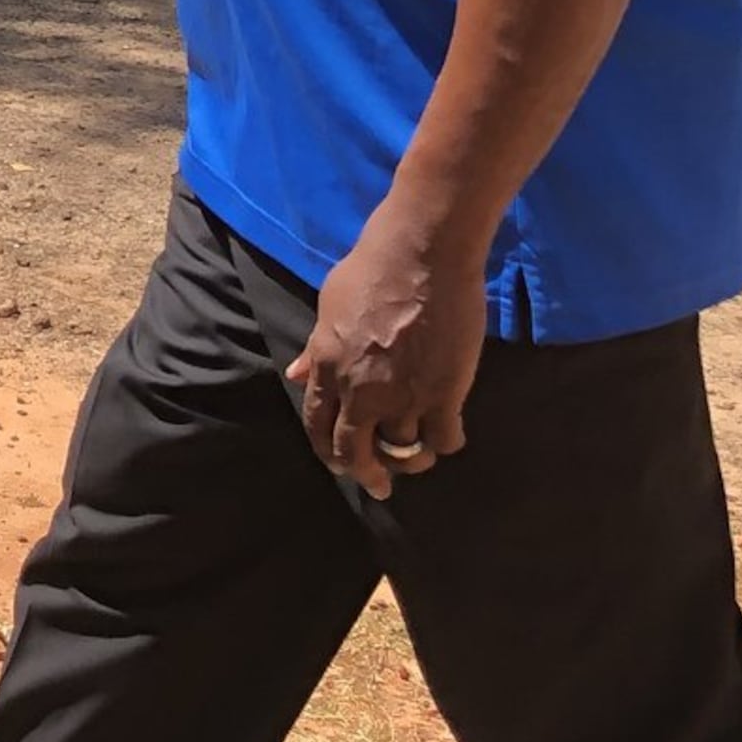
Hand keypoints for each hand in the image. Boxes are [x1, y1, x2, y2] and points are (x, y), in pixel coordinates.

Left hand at [287, 210, 487, 499]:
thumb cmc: (370, 270)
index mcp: (327, 369)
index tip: (340, 465)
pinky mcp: (444, 394)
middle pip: (357, 454)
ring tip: (419, 452)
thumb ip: (314, 349)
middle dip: (367, 475)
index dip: (328, 453)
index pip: (317, 428)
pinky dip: (445, 441)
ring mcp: (404, 397)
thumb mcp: (328, 307)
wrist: (420, 256)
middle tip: (379, 485)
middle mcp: (361, 392)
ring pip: (405, 453)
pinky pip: (444, 440)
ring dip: (411, 458)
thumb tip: (294, 374)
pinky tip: (447, 431)